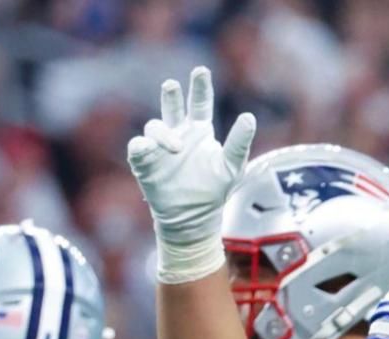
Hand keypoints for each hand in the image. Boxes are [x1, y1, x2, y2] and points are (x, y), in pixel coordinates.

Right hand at [126, 66, 256, 282]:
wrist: (192, 217)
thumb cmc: (214, 190)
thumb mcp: (232, 166)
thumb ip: (239, 142)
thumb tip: (249, 116)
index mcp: (200, 131)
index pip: (199, 103)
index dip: (200, 87)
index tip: (201, 70)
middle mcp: (178, 133)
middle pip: (172, 106)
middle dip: (171, 94)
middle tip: (172, 84)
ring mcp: (159, 147)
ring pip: (155, 126)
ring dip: (164, 134)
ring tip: (177, 147)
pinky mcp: (145, 161)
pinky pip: (138, 147)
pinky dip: (143, 146)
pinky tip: (150, 149)